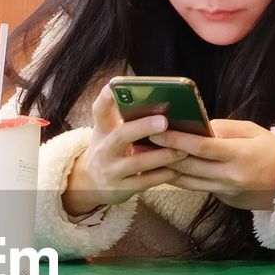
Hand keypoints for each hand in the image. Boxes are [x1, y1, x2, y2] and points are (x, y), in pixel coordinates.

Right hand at [62, 86, 187, 215]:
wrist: (91, 183)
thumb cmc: (110, 150)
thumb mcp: (109, 133)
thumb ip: (125, 118)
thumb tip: (159, 99)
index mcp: (102, 130)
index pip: (99, 110)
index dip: (106, 97)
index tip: (114, 85)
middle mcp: (103, 150)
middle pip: (120, 136)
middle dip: (142, 127)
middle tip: (164, 121)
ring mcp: (111, 171)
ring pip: (137, 162)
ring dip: (162, 155)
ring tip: (183, 149)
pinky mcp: (121, 189)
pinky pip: (145, 182)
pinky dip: (163, 175)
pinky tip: (178, 169)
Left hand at [148, 119, 274, 210]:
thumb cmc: (271, 150)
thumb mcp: (253, 132)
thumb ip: (224, 128)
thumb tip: (197, 125)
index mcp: (240, 155)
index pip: (202, 147)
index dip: (177, 139)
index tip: (157, 131)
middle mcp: (231, 176)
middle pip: (189, 166)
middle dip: (163, 154)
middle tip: (141, 143)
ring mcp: (226, 191)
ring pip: (187, 182)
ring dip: (164, 169)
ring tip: (146, 157)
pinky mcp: (223, 200)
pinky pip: (196, 188)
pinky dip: (179, 178)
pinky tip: (164, 168)